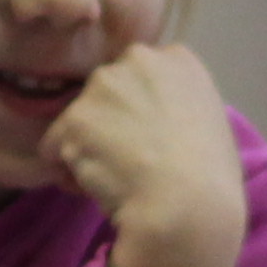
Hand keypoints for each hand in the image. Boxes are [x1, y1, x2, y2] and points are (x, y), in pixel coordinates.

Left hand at [40, 43, 247, 266]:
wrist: (189, 207)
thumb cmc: (212, 178)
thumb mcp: (211, 123)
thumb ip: (178, 108)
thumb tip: (156, 123)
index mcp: (176, 59)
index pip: (139, 78)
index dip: (140, 114)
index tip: (153, 142)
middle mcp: (138, 60)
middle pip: (106, 94)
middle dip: (110, 125)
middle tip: (132, 163)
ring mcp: (104, 86)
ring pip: (80, 122)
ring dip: (89, 150)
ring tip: (117, 180)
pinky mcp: (75, 119)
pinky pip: (54, 148)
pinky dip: (69, 173)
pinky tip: (99, 188)